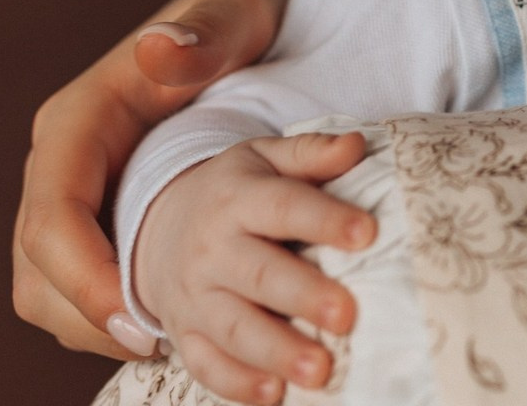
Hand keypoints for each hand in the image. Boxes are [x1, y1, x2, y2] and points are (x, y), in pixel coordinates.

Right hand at [12, 0, 302, 358]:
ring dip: (93, 320)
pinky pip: (85, 273)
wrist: (257, 17)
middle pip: (40, 258)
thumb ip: (202, 36)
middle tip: (151, 343)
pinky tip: (166, 320)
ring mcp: (83, 184)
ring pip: (52, 278)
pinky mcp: (108, 204)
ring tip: (159, 342)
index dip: (81, 273)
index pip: (52, 211)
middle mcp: (68, 155)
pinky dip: (112, 306)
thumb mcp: (232, 17)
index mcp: (83, 116)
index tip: (131, 314)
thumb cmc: (241, 17)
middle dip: (84, 310)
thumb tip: (160, 48)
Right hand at [134, 132, 375, 405]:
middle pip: (260, 275)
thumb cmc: (234, 188)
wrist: (158, 222)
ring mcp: (195, 297)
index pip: (285, 207)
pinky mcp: (184, 334)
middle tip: (347, 314)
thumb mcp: (264, 156)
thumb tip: (356, 146)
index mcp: (238, 198)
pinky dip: (237, 384)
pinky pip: (206, 364)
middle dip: (304, 296)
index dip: (326, 219)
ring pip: (235, 328)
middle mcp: (213, 249)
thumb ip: (311, 152)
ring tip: (322, 369)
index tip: (368, 233)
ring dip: (278, 352)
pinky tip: (274, 393)